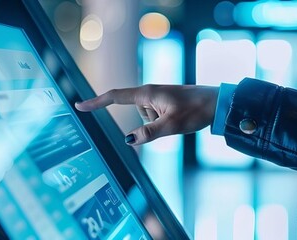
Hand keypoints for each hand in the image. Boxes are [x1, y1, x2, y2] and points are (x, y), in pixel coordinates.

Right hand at [75, 84, 218, 144]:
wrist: (217, 103)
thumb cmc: (196, 110)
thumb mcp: (171, 126)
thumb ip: (148, 133)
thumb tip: (128, 141)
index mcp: (147, 93)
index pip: (115, 97)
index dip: (96, 102)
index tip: (80, 106)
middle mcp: (149, 93)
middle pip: (134, 113)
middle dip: (148, 124)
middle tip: (174, 120)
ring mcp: (157, 97)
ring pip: (146, 117)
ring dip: (158, 123)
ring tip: (180, 117)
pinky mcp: (164, 102)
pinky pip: (155, 118)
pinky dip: (164, 122)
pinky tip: (180, 118)